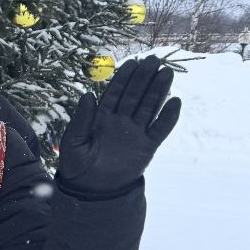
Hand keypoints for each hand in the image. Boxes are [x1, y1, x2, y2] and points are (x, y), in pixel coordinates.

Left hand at [57, 55, 181, 195]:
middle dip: (143, 78)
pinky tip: (175, 102)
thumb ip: (81, 119)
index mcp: (101, 117)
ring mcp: (135, 132)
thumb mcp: (74, 141)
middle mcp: (120, 121)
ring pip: (149, 107)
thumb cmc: (77, 165)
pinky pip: (161, 129)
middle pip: (135, 95)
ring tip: (167, 73)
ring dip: (158, 91)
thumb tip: (88, 94)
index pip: (115, 93)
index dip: (123, 78)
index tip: (132, 62)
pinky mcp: (147, 146)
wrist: (91, 189)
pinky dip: (168, 117)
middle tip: (154, 59)